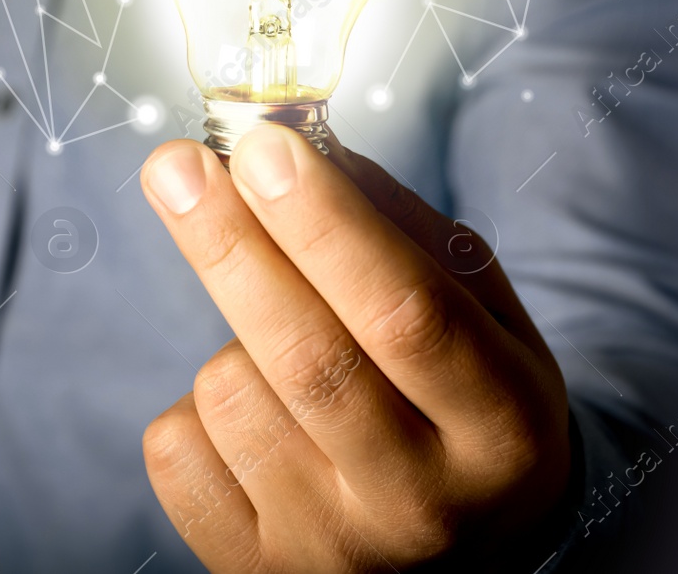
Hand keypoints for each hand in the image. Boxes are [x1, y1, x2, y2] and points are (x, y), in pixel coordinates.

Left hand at [139, 125, 571, 571]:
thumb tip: (293, 148)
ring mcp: (334, 550)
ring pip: (231, 393)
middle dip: (232, 244)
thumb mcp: (483, 311)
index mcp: (501, 428)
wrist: (460, 553)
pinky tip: (255, 415)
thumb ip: (401, 228)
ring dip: (231, 334)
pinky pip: (177, 448)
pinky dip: (195, 406)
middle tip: (176, 165)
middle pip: (309, 359)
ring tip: (283, 351)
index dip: (327, 224)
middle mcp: (423, 504)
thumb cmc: (466, 400)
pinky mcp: (251, 570)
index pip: (407, 313)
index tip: (264, 147)